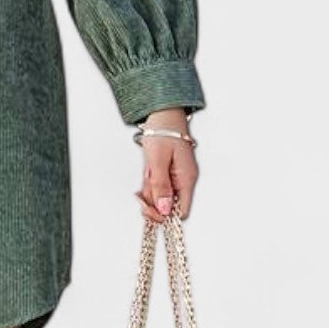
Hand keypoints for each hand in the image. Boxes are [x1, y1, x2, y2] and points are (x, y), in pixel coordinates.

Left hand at [133, 106, 198, 222]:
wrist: (163, 112)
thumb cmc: (163, 129)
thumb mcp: (158, 160)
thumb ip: (160, 186)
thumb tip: (165, 211)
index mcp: (186, 179)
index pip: (181, 212)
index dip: (165, 215)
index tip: (149, 208)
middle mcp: (183, 181)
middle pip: (169, 207)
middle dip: (152, 200)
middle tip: (142, 190)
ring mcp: (175, 177)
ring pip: (160, 197)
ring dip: (149, 188)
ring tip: (148, 171)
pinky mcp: (167, 172)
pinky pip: (157, 186)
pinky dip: (149, 182)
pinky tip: (148, 171)